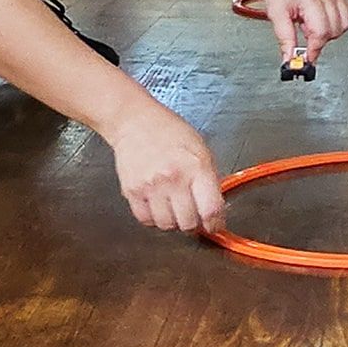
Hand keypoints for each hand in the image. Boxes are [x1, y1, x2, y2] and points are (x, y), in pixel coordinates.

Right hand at [109, 103, 225, 232]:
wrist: (135, 121)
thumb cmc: (170, 131)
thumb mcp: (200, 149)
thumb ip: (209, 180)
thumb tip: (215, 209)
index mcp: (196, 166)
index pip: (211, 209)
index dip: (215, 223)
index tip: (214, 225)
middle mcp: (173, 178)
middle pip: (188, 223)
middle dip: (194, 223)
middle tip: (192, 214)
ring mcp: (151, 186)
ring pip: (167, 226)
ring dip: (173, 221)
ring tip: (173, 206)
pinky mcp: (132, 191)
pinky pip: (146, 220)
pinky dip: (153, 218)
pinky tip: (157, 204)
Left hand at [260, 0, 347, 62]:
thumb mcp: (276, 13)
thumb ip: (285, 38)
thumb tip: (289, 60)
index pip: (320, 33)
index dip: (314, 50)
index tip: (306, 59)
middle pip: (333, 31)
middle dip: (319, 39)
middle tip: (304, 31)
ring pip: (344, 25)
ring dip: (329, 31)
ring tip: (312, 22)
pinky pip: (346, 16)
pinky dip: (335, 22)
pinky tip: (320, 17)